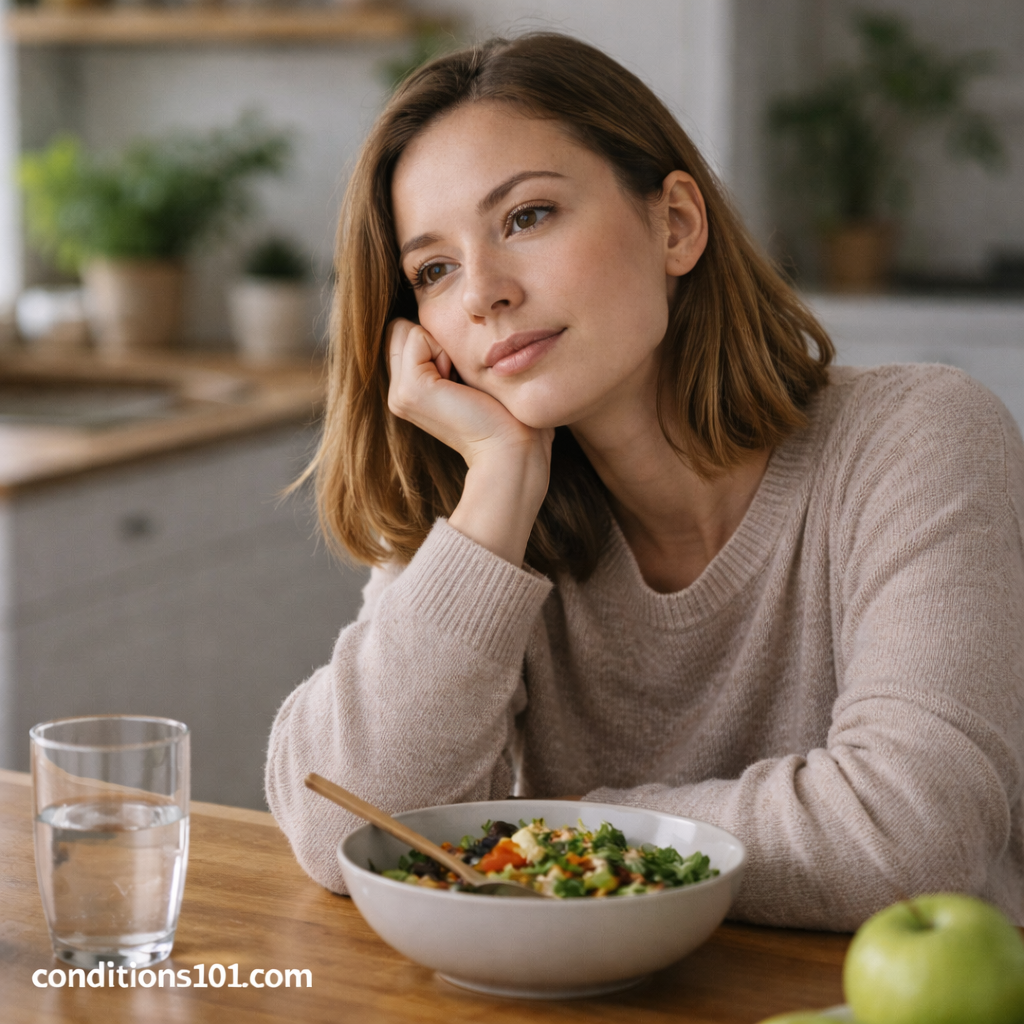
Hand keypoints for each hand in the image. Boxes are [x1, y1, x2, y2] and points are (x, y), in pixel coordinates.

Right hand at [386, 318, 553, 564]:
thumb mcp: (467, 373)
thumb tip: (437, 314)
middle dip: (435, 340)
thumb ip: (444, 350)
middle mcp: (397, 393)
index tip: (462, 376)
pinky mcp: (411, 391)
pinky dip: (444, 348)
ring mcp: (399, 394)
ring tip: (462, 383)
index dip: (437, 341)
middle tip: (462, 379)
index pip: (405, 333)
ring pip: (406, 330)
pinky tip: (460, 384)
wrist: (512, 448)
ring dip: (442, 344)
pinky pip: (417, 335)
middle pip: (401, 329)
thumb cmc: (504, 410)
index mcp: (408, 390)